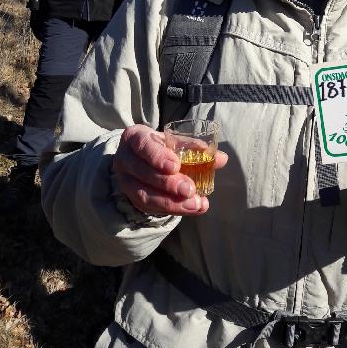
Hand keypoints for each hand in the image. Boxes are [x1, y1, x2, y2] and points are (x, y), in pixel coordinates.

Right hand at [112, 124, 227, 216]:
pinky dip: (173, 209)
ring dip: (172, 202)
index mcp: (135, 138)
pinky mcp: (133, 199)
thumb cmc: (163, 146)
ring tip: (195, 204)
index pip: (143, 146)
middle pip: (143, 173)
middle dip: (168, 184)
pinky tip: (191, 209)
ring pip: (144, 195)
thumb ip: (196, 149)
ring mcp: (126, 181)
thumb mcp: (176, 142)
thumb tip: (221, 158)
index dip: (158, 157)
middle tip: (190, 189)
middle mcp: (125, 159)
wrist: (142, 159)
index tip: (176, 166)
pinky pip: (150, 208)